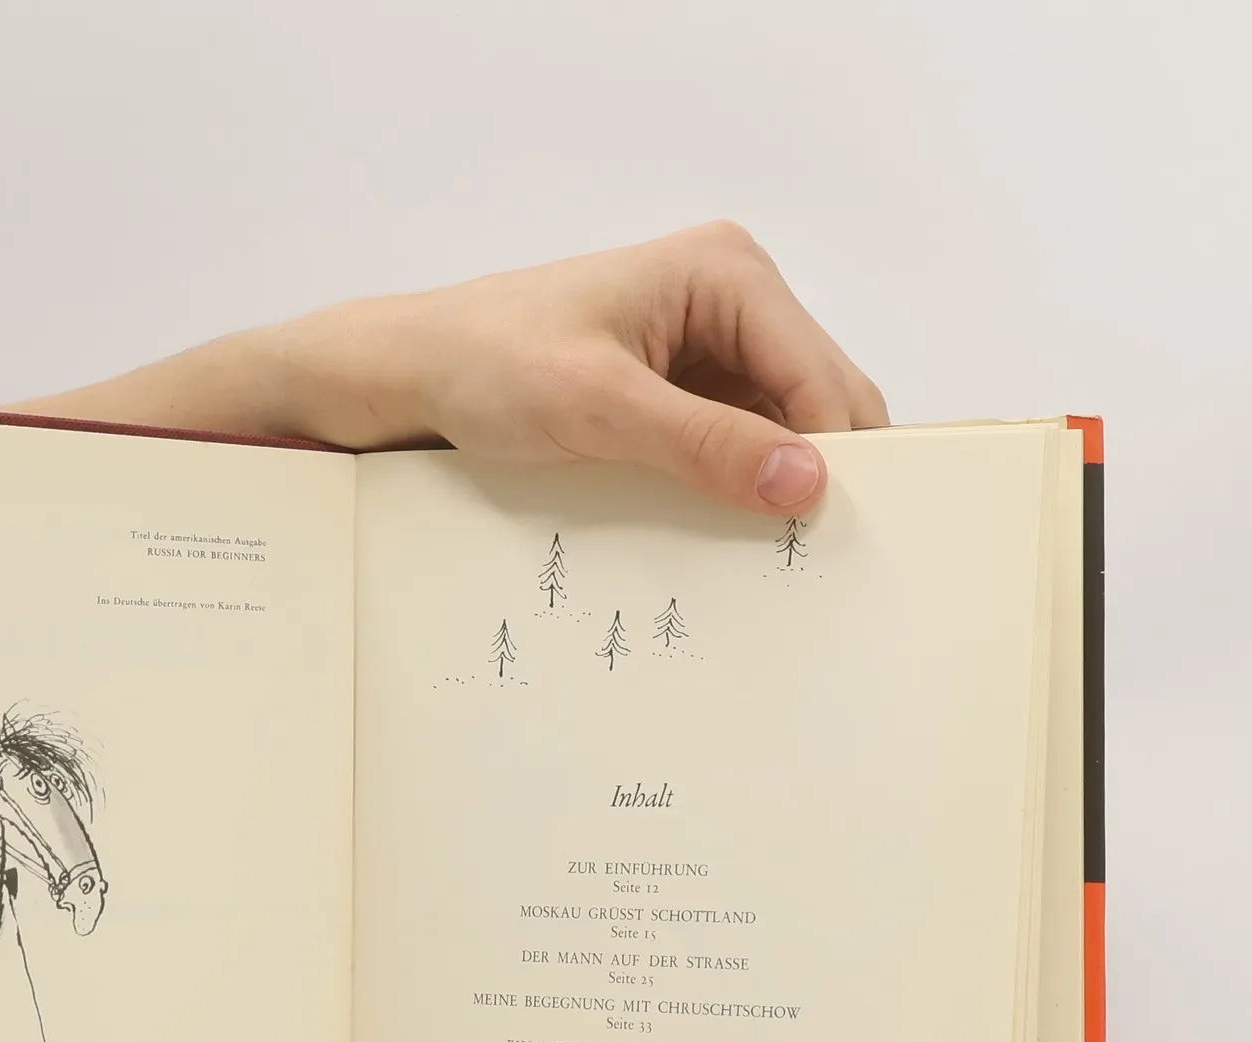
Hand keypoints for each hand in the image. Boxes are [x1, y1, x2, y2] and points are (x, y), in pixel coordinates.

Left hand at [340, 222, 889, 510]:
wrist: (415, 372)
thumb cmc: (489, 364)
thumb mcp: (599, 408)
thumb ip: (704, 444)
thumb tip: (805, 481)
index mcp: (727, 272)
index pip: (821, 374)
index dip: (837, 455)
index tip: (831, 537)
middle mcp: (733, 298)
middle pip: (817, 399)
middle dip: (813, 470)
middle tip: (805, 559)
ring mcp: (709, 344)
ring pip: (783, 427)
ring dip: (775, 484)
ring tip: (770, 556)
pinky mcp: (681, 388)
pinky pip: (736, 443)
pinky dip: (737, 486)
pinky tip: (727, 532)